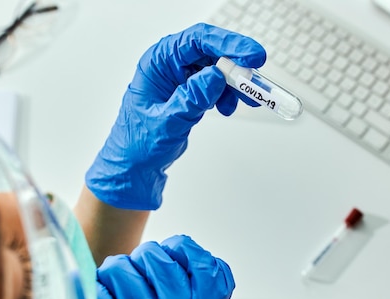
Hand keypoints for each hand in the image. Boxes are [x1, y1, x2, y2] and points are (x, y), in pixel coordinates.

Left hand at [85, 23, 265, 209]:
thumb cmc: (138, 144)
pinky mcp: (190, 93)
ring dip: (234, 83)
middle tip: (254, 79)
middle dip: (236, 65)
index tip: (250, 56)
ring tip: (243, 101)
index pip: (196, 41)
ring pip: (218, 69)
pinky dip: (227, 94)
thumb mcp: (167, 122)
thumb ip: (191, 99)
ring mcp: (181, 79)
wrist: (135, 166)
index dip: (227, 44)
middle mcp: (170, 65)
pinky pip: (216, 85)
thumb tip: (215, 76)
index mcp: (158, 63)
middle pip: (211, 52)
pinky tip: (226, 108)